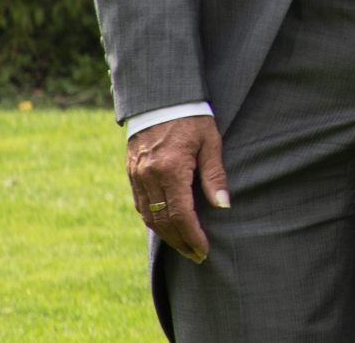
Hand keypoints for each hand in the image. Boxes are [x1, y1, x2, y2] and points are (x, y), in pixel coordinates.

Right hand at [127, 115, 227, 263]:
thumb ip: (214, 176)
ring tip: (184, 246)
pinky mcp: (131, 173)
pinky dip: (153, 220)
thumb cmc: (193, 118)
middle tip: (196, 255)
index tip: (204, 250)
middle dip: (180, 242)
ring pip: (148, 216)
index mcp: (170, 169)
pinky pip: (140, 204)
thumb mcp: (210, 142)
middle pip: (162, 221)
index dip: (192, 236)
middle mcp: (149, 177)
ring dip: (166, 235)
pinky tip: (166, 226)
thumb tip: (223, 206)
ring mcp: (136, 176)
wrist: (160, 98)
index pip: (180, 215)